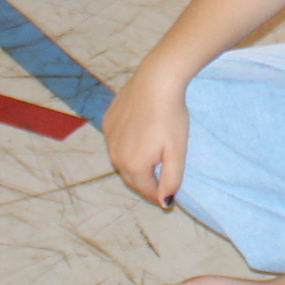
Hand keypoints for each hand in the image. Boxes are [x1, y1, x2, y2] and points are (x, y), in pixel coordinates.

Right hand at [101, 72, 188, 206]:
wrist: (156, 81)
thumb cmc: (171, 117)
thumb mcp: (177, 152)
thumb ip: (171, 180)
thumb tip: (164, 203)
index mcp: (133, 166)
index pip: (146, 190)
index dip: (159, 193)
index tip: (170, 191)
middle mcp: (115, 156)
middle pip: (132, 177)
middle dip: (146, 180)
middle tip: (162, 172)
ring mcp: (109, 138)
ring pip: (122, 159)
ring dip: (135, 162)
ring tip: (152, 151)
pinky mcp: (107, 122)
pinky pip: (116, 141)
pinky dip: (127, 143)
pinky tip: (140, 131)